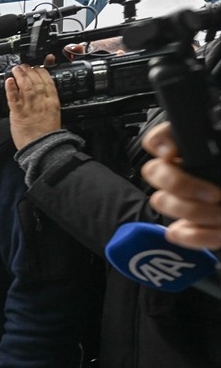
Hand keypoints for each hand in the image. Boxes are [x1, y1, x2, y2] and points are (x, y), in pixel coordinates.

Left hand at [4, 64, 61, 149]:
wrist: (42, 148)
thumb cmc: (47, 135)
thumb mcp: (54, 115)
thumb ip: (48, 104)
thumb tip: (43, 95)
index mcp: (52, 102)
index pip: (48, 81)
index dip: (42, 71)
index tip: (38, 66)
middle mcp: (42, 101)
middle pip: (36, 80)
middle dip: (30, 70)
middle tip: (24, 65)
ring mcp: (29, 106)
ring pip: (25, 85)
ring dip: (20, 74)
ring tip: (16, 68)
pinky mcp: (18, 113)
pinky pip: (13, 97)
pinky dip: (11, 88)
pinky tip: (9, 80)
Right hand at [142, 122, 220, 250]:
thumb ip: (220, 132)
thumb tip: (204, 133)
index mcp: (198, 147)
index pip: (160, 138)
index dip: (160, 143)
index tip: (173, 152)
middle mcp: (186, 171)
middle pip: (153, 172)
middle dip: (179, 184)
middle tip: (213, 193)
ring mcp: (185, 199)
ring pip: (163, 203)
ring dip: (194, 212)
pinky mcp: (191, 227)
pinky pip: (179, 232)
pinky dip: (197, 235)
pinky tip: (218, 229)